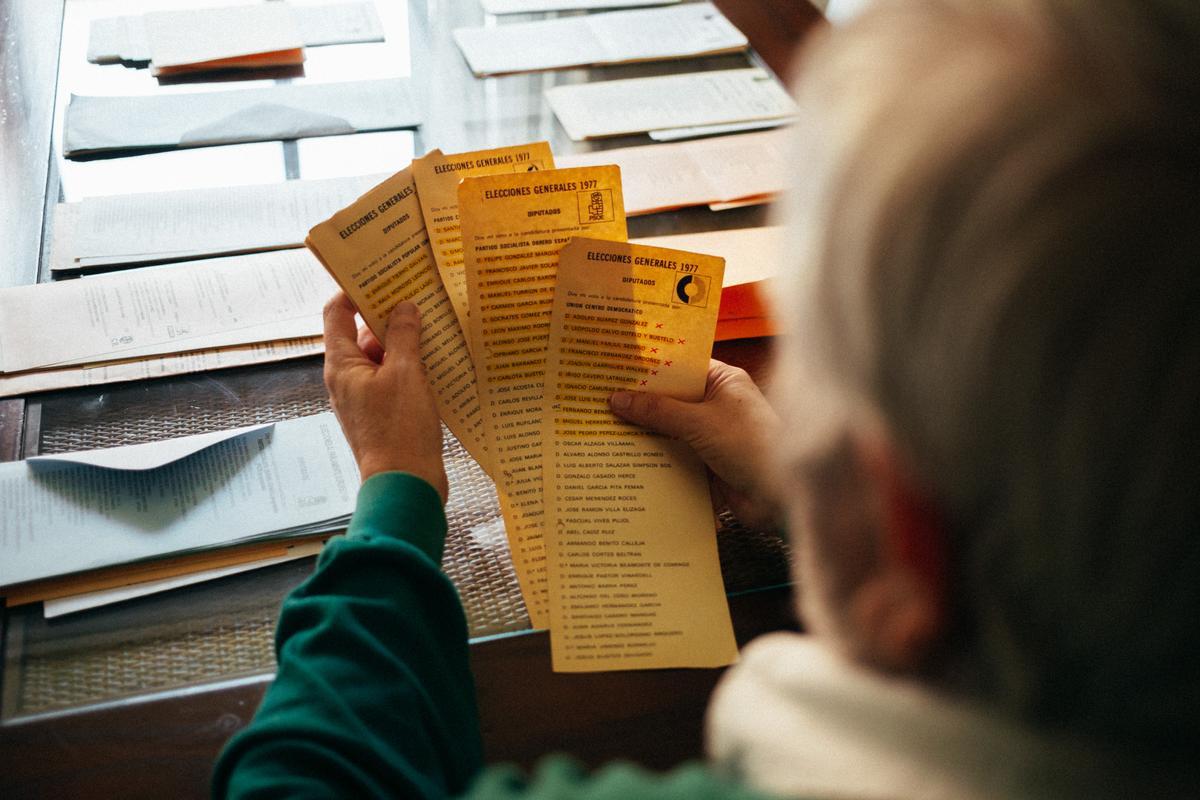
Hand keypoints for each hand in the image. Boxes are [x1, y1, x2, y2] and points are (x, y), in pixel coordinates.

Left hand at [322, 293, 447, 501]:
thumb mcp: (407, 373)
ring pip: (381, 358)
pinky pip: (392, 381)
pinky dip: (409, 369)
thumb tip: (404, 307)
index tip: (381, 275)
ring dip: (403, 344)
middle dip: (388, 316)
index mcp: (341, 365)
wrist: (405, 485)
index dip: (355, 290)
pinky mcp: (380, 415)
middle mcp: (346, 379)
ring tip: (433, 328)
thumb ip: (404, 335)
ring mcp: (362, 398)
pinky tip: (436, 363)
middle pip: (361, 334)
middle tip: (418, 297)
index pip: (337, 312)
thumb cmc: (401, 430)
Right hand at [609, 360, 781, 530]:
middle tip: (600, 402)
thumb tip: (619, 399)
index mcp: (723, 382)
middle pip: (671, 401)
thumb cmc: (752, 446)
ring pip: (671, 432)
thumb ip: (658, 411)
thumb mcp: (699, 422)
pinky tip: (626, 462)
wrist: (782, 496)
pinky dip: (656, 461)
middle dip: (641, 406)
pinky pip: (675, 459)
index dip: (649, 369)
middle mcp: (718, 406)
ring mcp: (713, 437)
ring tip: (604, 432)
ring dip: (646, 436)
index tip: (616, 370)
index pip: (679, 367)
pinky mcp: (708, 465)